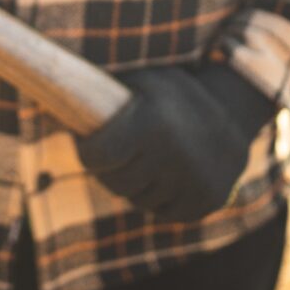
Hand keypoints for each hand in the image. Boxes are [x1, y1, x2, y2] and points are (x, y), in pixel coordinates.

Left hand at [76, 64, 275, 220]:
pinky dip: (157, 197)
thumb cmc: (176, 91)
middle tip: (114, 151)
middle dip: (108, 169)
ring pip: (138, 199)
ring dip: (134, 182)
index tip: (86, 143)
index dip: (86, 151)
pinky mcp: (207, 202)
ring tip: (143, 157)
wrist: (237, 111)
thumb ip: (106, 86)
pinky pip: (163, 211)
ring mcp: (194, 183)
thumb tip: (52, 88)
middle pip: (115, 182)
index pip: (97, 157)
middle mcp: (175, 157)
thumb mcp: (144, 77)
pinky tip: (165, 173)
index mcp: (154, 125)